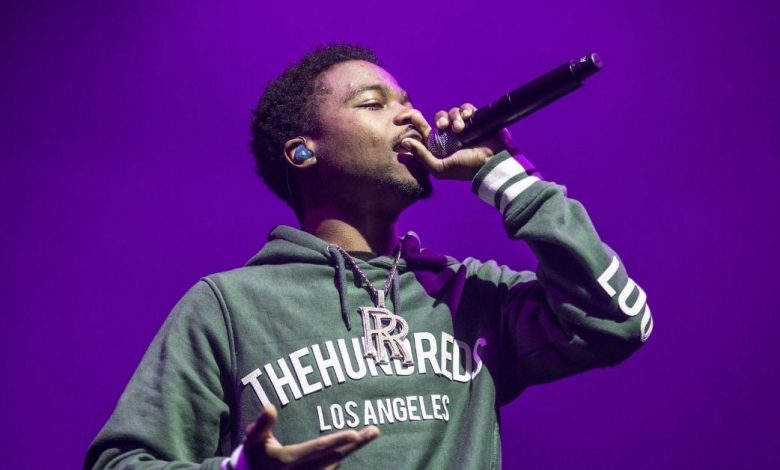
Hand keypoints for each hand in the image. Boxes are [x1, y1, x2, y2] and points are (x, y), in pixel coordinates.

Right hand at [243, 404, 378, 468]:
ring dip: (351, 450)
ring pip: (335, 464)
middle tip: (374, 431)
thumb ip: (262, 424)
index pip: (319, 447)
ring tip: (367, 434)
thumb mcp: (253, 440)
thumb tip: (269, 406)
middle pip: (335, 456)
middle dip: (356, 444)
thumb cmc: (255, 456)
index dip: (338, 440)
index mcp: (290, 459)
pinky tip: (346, 448)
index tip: (356, 433)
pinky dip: (338, 461)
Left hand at [396, 103, 513, 179]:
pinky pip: (465, 108)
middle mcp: (448, 135)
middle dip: (438, 119)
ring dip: (453, 118)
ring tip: (461, 129)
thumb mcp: (439, 168)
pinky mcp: (474, 119)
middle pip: (435, 117)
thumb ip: (421, 156)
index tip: (397, 119)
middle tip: (443, 127)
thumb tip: (404, 142)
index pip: (419, 129)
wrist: (492, 164)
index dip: (407, 120)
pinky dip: (465, 111)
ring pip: (450, 112)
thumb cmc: (466, 169)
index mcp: (437, 145)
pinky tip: (468, 119)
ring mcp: (461, 126)